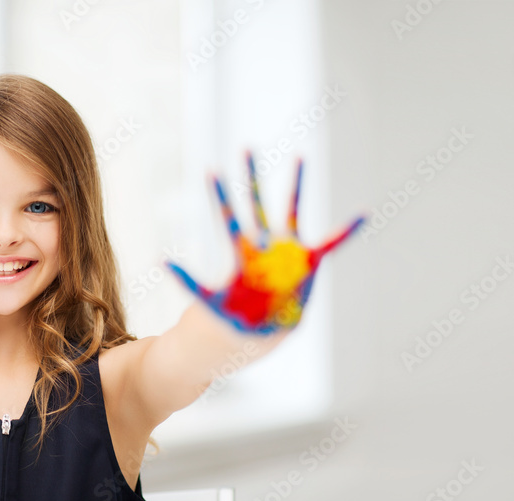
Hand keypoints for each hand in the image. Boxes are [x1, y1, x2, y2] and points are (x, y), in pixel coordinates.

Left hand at [165, 152, 363, 334]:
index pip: (227, 216)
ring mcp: (286, 251)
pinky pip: (332, 243)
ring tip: (299, 156)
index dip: (219, 194)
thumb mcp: (206, 301)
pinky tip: (364, 214)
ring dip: (295, 185)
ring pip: (291, 210)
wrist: (260, 334)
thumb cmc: (232, 317)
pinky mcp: (308, 263)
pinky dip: (347, 231)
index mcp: (240, 252)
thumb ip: (186, 280)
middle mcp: (262, 245)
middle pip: (256, 203)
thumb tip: (158, 260)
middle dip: (251, 177)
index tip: (210, 170)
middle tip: (245, 146)